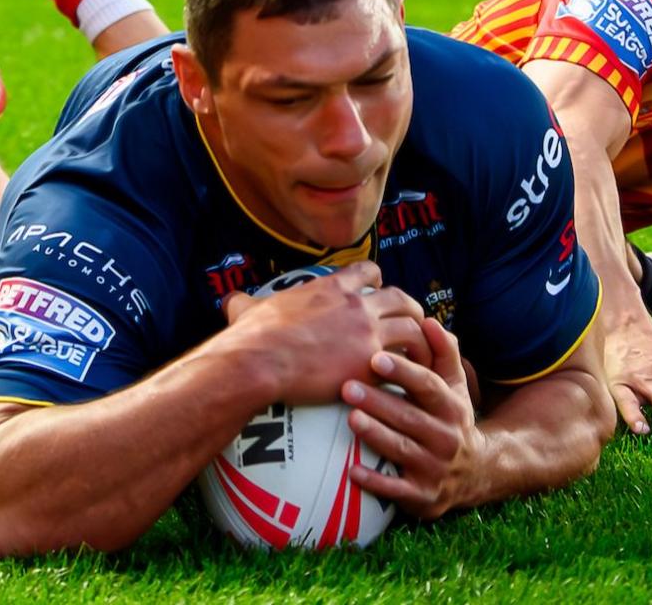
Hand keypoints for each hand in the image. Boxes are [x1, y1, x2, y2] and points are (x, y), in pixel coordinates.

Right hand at [218, 261, 429, 404]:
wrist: (257, 362)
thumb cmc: (250, 338)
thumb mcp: (247, 310)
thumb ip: (244, 303)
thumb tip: (229, 301)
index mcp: (331, 288)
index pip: (367, 271)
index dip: (377, 280)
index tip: (379, 290)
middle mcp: (356, 306)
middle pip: (401, 298)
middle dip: (412, 310)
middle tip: (414, 323)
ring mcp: (367, 334)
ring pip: (413, 329)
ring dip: (421, 341)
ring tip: (423, 354)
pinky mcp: (369, 364)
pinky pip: (406, 364)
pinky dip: (412, 370)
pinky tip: (411, 381)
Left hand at [342, 318, 483, 519]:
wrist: (476, 472)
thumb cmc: (452, 418)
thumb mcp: (455, 386)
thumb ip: (444, 352)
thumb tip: (427, 320)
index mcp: (452, 407)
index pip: (428, 386)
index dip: (404, 372)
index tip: (375, 358)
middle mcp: (447, 438)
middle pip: (410, 417)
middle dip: (379, 402)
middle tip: (346, 387)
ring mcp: (435, 468)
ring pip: (401, 450)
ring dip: (375, 434)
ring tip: (350, 418)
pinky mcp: (423, 496)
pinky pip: (396, 489)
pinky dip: (375, 482)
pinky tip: (351, 471)